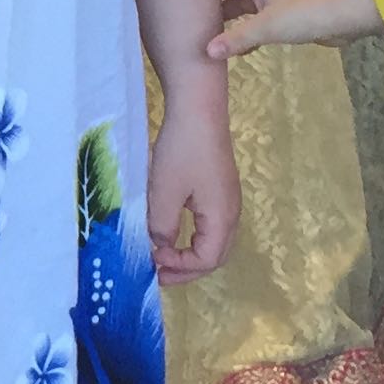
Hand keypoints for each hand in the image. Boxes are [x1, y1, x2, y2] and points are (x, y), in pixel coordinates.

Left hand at [146, 98, 237, 281]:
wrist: (198, 109)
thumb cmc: (182, 152)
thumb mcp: (164, 193)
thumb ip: (162, 227)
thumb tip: (161, 246)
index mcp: (222, 219)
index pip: (207, 260)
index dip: (179, 268)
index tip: (152, 260)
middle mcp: (231, 213)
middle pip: (214, 255)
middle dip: (186, 268)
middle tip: (158, 273)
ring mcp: (227, 200)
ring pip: (213, 240)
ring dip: (188, 252)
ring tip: (162, 256)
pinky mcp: (219, 188)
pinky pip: (209, 224)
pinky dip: (191, 235)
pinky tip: (171, 230)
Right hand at [209, 0, 382, 58]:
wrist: (341, 20)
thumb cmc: (303, 13)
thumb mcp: (266, 26)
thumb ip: (237, 38)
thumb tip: (207, 51)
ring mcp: (274, 5)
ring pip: (243, 3)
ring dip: (226, 9)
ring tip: (204, 21)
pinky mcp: (284, 22)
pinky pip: (255, 24)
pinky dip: (243, 33)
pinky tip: (233, 49)